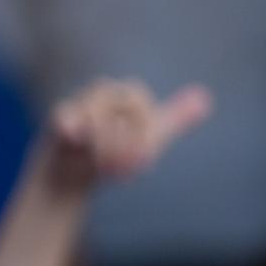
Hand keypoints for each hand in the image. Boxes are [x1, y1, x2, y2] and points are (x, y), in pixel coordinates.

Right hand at [40, 78, 212, 193]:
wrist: (72, 174)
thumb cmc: (112, 151)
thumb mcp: (149, 138)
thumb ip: (175, 119)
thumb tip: (205, 100)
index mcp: (128, 94)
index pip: (143, 107)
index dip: (144, 136)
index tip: (144, 163)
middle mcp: (104, 91)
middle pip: (124, 108)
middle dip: (127, 143)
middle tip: (123, 171)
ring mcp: (79, 103)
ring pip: (98, 115)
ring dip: (104, 146)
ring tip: (104, 168)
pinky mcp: (59, 118)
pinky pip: (67, 117)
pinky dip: (74, 131)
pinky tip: (77, 145)